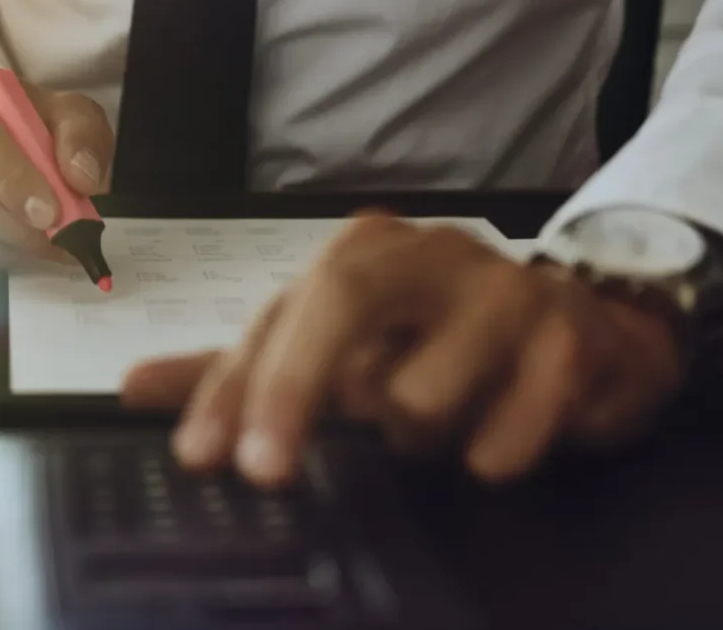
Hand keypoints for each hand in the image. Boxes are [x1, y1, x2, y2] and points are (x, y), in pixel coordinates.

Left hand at [119, 212, 686, 484]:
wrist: (592, 332)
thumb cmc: (444, 339)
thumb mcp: (341, 349)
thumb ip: (243, 368)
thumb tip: (130, 387)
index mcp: (366, 252)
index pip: (281, 309)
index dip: (233, 384)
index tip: (201, 455)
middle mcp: (430, 252)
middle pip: (343, 300)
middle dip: (295, 387)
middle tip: (267, 471)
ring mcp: (504, 288)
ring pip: (423, 391)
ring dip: (421, 436)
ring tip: (442, 424)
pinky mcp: (570, 338)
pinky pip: (509, 430)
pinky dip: (495, 451)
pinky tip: (503, 437)